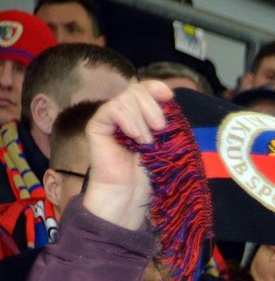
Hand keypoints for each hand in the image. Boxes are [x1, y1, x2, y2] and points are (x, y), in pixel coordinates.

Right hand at [84, 81, 174, 228]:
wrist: (130, 193)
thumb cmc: (150, 173)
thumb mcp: (165, 144)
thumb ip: (165, 121)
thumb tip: (171, 98)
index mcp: (141, 114)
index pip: (145, 88)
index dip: (156, 87)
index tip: (169, 96)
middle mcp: (124, 113)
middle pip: (136, 89)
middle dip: (152, 106)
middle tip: (160, 128)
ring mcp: (110, 118)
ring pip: (126, 97)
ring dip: (141, 120)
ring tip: (146, 142)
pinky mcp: (97, 125)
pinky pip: (112, 109)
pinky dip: (127, 120)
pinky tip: (134, 136)